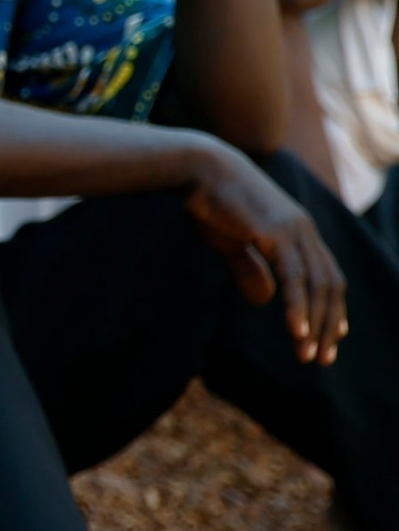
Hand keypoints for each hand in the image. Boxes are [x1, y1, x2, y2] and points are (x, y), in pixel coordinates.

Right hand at [183, 142, 346, 363]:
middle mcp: (305, 232)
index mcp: (297, 232)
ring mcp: (295, 232)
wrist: (200, 171)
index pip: (325, 276)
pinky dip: (298, 308)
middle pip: (329, 286)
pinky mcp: (277, 236)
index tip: (328, 340)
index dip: (330, 309)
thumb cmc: (210, 203)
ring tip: (308, 356)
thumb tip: (264, 301)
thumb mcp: (231, 244)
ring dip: (316, 325)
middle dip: (328, 325)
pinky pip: (295, 279)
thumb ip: (249, 270)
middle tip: (321, 359)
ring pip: (317, 287)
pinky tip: (297, 333)